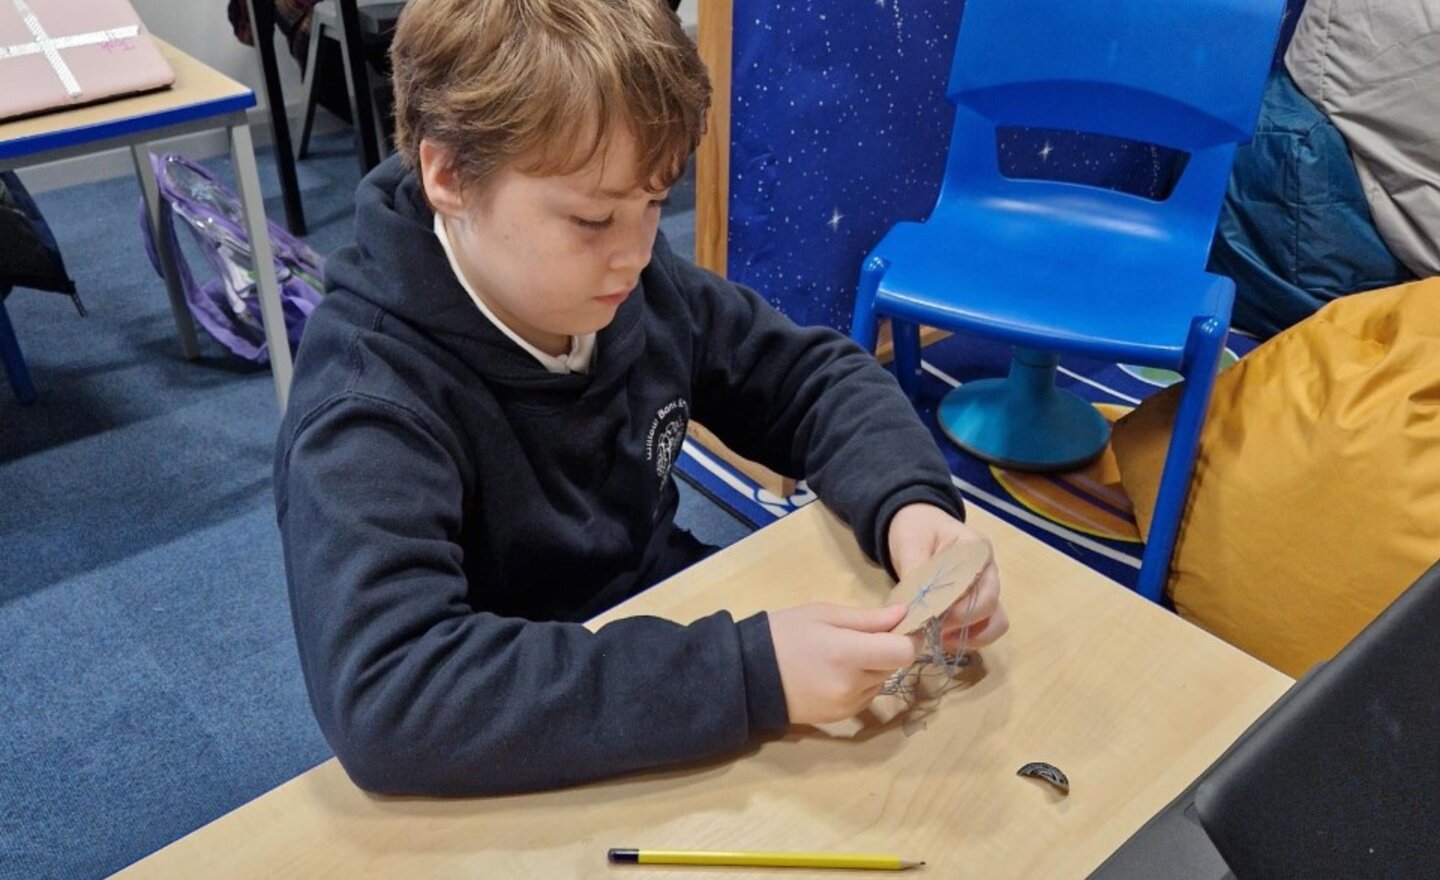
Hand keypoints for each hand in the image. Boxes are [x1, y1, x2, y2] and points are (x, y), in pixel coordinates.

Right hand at [768, 603, 917, 724]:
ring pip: (881, 682)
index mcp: (847, 653)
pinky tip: (835, 674)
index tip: (898, 627)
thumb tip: (903, 614)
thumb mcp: (823, 614)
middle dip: (886, 650)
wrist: (749, 675)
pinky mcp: (842, 718)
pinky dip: (860, 684)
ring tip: (842, 656)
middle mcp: (852, 684)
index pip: (903, 652)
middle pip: (894, 666)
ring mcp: (847, 705)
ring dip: (873, 668)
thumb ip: (867, 618)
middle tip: (860, 637)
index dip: (908, 638)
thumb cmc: (784, 634)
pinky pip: (866, 697)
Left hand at [886, 503, 1008, 649]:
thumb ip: (915, 573)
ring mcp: (986, 588)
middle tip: (932, 632)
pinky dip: (967, 638)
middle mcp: (989, 570)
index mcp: (977, 549)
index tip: (933, 619)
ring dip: (970, 637)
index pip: (980, 585)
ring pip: (994, 622)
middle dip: (962, 626)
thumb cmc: (916, 529)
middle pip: (991, 608)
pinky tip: (942, 639)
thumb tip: (914, 608)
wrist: (916, 525)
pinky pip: (982, 627)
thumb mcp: (910, 543)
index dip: (959, 608)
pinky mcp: (976, 603)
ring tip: (940, 640)